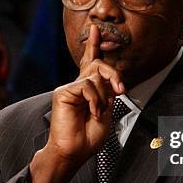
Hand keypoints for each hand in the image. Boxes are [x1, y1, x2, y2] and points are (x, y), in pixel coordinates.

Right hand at [30, 25, 124, 182]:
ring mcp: (69, 87)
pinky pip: (87, 86)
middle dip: (113, 73)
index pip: (90, 62)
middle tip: (120, 89)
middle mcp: (77, 85)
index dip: (93, 45)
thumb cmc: (88, 137)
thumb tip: (112, 81)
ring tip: (99, 112)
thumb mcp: (105, 111)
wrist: (74, 151)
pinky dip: (95, 100)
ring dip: (104, 96)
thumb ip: (108, 93)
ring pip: (95, 75)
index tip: (95, 30)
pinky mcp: (63, 92)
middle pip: (98, 63)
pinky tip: (92, 112)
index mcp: (87, 89)